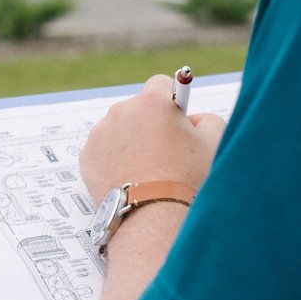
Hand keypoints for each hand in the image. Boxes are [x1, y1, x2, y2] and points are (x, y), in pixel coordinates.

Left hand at [80, 74, 225, 200]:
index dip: (171, 100)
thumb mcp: (213, 143)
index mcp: (152, 101)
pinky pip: (103, 150)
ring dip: (130, 141)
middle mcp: (121, 111)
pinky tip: (129, 177)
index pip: (161, 84)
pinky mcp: (87, 156)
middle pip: (137, 109)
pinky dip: (113, 159)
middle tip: (164, 152)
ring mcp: (100, 133)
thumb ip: (207, 120)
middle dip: (149, 124)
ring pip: (118, 130)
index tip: (176, 116)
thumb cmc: (185, 178)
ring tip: (146, 170)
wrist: (153, 214)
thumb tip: (194, 119)